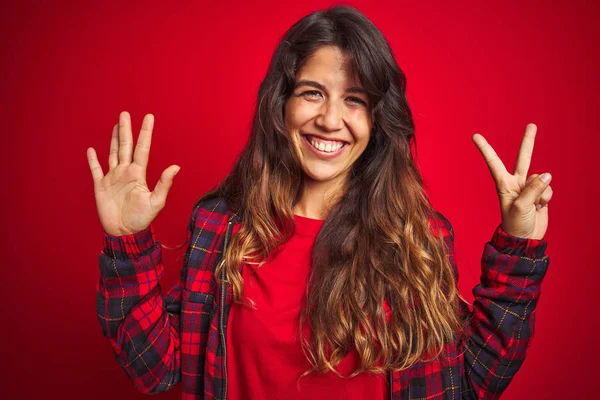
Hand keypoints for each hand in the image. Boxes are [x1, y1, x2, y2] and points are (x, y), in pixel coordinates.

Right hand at [86, 111, 179, 235]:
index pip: (143, 148)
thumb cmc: (142, 219)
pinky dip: (93, 160)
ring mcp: (113, 178)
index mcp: (138, 174)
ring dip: (114, 139)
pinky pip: (96, 170)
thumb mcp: (156, 202)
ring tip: (116, 125)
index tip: (149, 117)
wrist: (125, 232)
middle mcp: (126, 172)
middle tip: (125, 113)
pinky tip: (91, 150)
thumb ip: (164, 184)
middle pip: (126, 146)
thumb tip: (176, 167)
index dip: (145, 133)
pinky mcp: (101, 186)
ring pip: (113, 153)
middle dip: (126, 130)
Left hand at [472, 123, 552, 239]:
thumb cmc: (515, 225)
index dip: (485, 148)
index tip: (475, 135)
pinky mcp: (540, 194)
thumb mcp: (520, 207)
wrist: (525, 239)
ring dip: (541, 193)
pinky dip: (547, 198)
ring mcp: (528, 187)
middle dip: (528, 142)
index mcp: (503, 184)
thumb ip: (533, 189)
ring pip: (541, 179)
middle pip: (523, 158)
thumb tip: (546, 174)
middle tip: (532, 125)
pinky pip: (548, 189)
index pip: (493, 162)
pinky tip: (540, 206)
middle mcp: (516, 182)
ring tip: (533, 206)